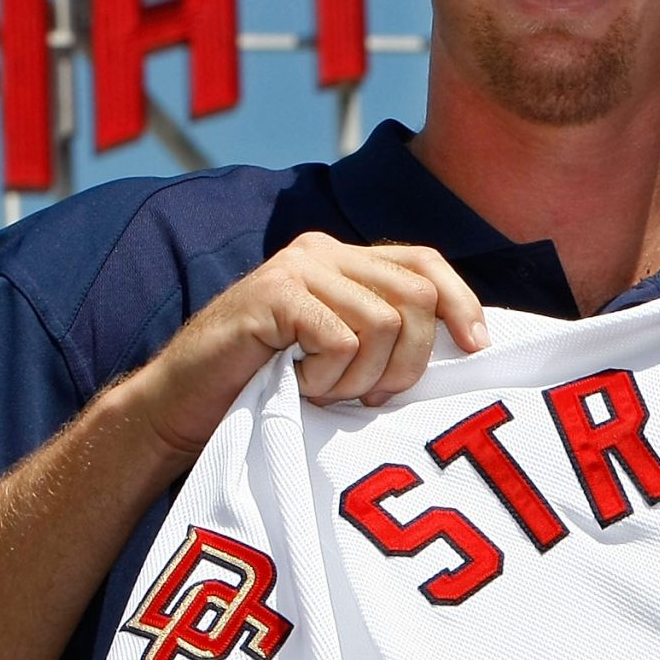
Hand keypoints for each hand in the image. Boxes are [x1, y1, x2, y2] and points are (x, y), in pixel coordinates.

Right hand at [115, 234, 489, 464]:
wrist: (181, 407)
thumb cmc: (267, 390)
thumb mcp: (341, 356)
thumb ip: (386, 334)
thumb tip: (468, 341)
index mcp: (343, 261)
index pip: (426, 262)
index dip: (462, 302)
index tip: (479, 347)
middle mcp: (322, 252)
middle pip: (416, 295)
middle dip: (409, 360)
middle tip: (370, 398)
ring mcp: (296, 269)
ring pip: (382, 323)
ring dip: (361, 377)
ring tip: (322, 391)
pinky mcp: (272, 296)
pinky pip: (339, 339)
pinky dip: (327, 377)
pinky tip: (297, 385)